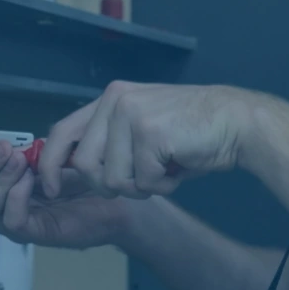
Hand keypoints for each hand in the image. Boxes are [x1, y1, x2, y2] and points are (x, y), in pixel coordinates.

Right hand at [0, 140, 130, 248]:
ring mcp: (17, 223)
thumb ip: (11, 152)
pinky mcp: (36, 233)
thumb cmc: (79, 176)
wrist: (115, 194)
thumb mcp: (41, 156)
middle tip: (4, 148)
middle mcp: (2, 207)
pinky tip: (31, 181)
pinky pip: (12, 221)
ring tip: (19, 161)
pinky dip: (16, 198)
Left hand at [38, 81, 274, 199]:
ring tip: (165, 171)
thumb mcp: (142, 130)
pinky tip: (179, 169)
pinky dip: (162, 187)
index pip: (62, 132)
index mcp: (110, 99)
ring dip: (141, 187)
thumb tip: (75, 169)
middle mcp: (115, 100)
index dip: (52, 166)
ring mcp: (131, 114)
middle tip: (143, 180)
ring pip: (113, 179)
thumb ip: (111, 142)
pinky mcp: (149, 132)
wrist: (236, 122)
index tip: (53, 190)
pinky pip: (142, 181)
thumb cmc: (192, 133)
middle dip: (111, 186)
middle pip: (84, 165)